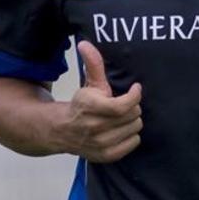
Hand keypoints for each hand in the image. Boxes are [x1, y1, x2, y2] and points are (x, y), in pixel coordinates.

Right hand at [57, 41, 142, 162]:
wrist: (63, 131)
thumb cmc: (82, 105)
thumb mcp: (89, 83)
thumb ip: (92, 63)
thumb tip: (85, 43)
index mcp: (91, 107)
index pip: (123, 106)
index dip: (134, 95)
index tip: (135, 88)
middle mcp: (95, 127)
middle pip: (133, 115)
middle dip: (132, 106)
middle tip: (125, 103)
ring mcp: (101, 144)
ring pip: (135, 128)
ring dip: (132, 120)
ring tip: (122, 116)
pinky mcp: (106, 155)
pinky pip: (133, 142)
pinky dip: (131, 135)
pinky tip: (121, 129)